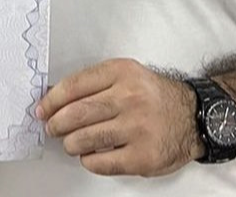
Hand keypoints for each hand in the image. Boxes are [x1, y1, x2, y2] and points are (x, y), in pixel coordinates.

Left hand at [36, 58, 201, 176]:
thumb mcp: (127, 75)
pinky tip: (90, 155)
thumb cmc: (154, 96)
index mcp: (121, 73)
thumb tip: (56, 98)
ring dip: (70, 143)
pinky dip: (88, 160)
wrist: (193, 117)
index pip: (74, 86)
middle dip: (56, 123)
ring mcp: (137, 128)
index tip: (42, 109)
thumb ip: (95, 83)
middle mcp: (129, 98)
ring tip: (71, 143)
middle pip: (76, 113)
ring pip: (85, 139)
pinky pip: (101, 162)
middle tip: (51, 128)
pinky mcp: (143, 156)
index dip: (52, 100)